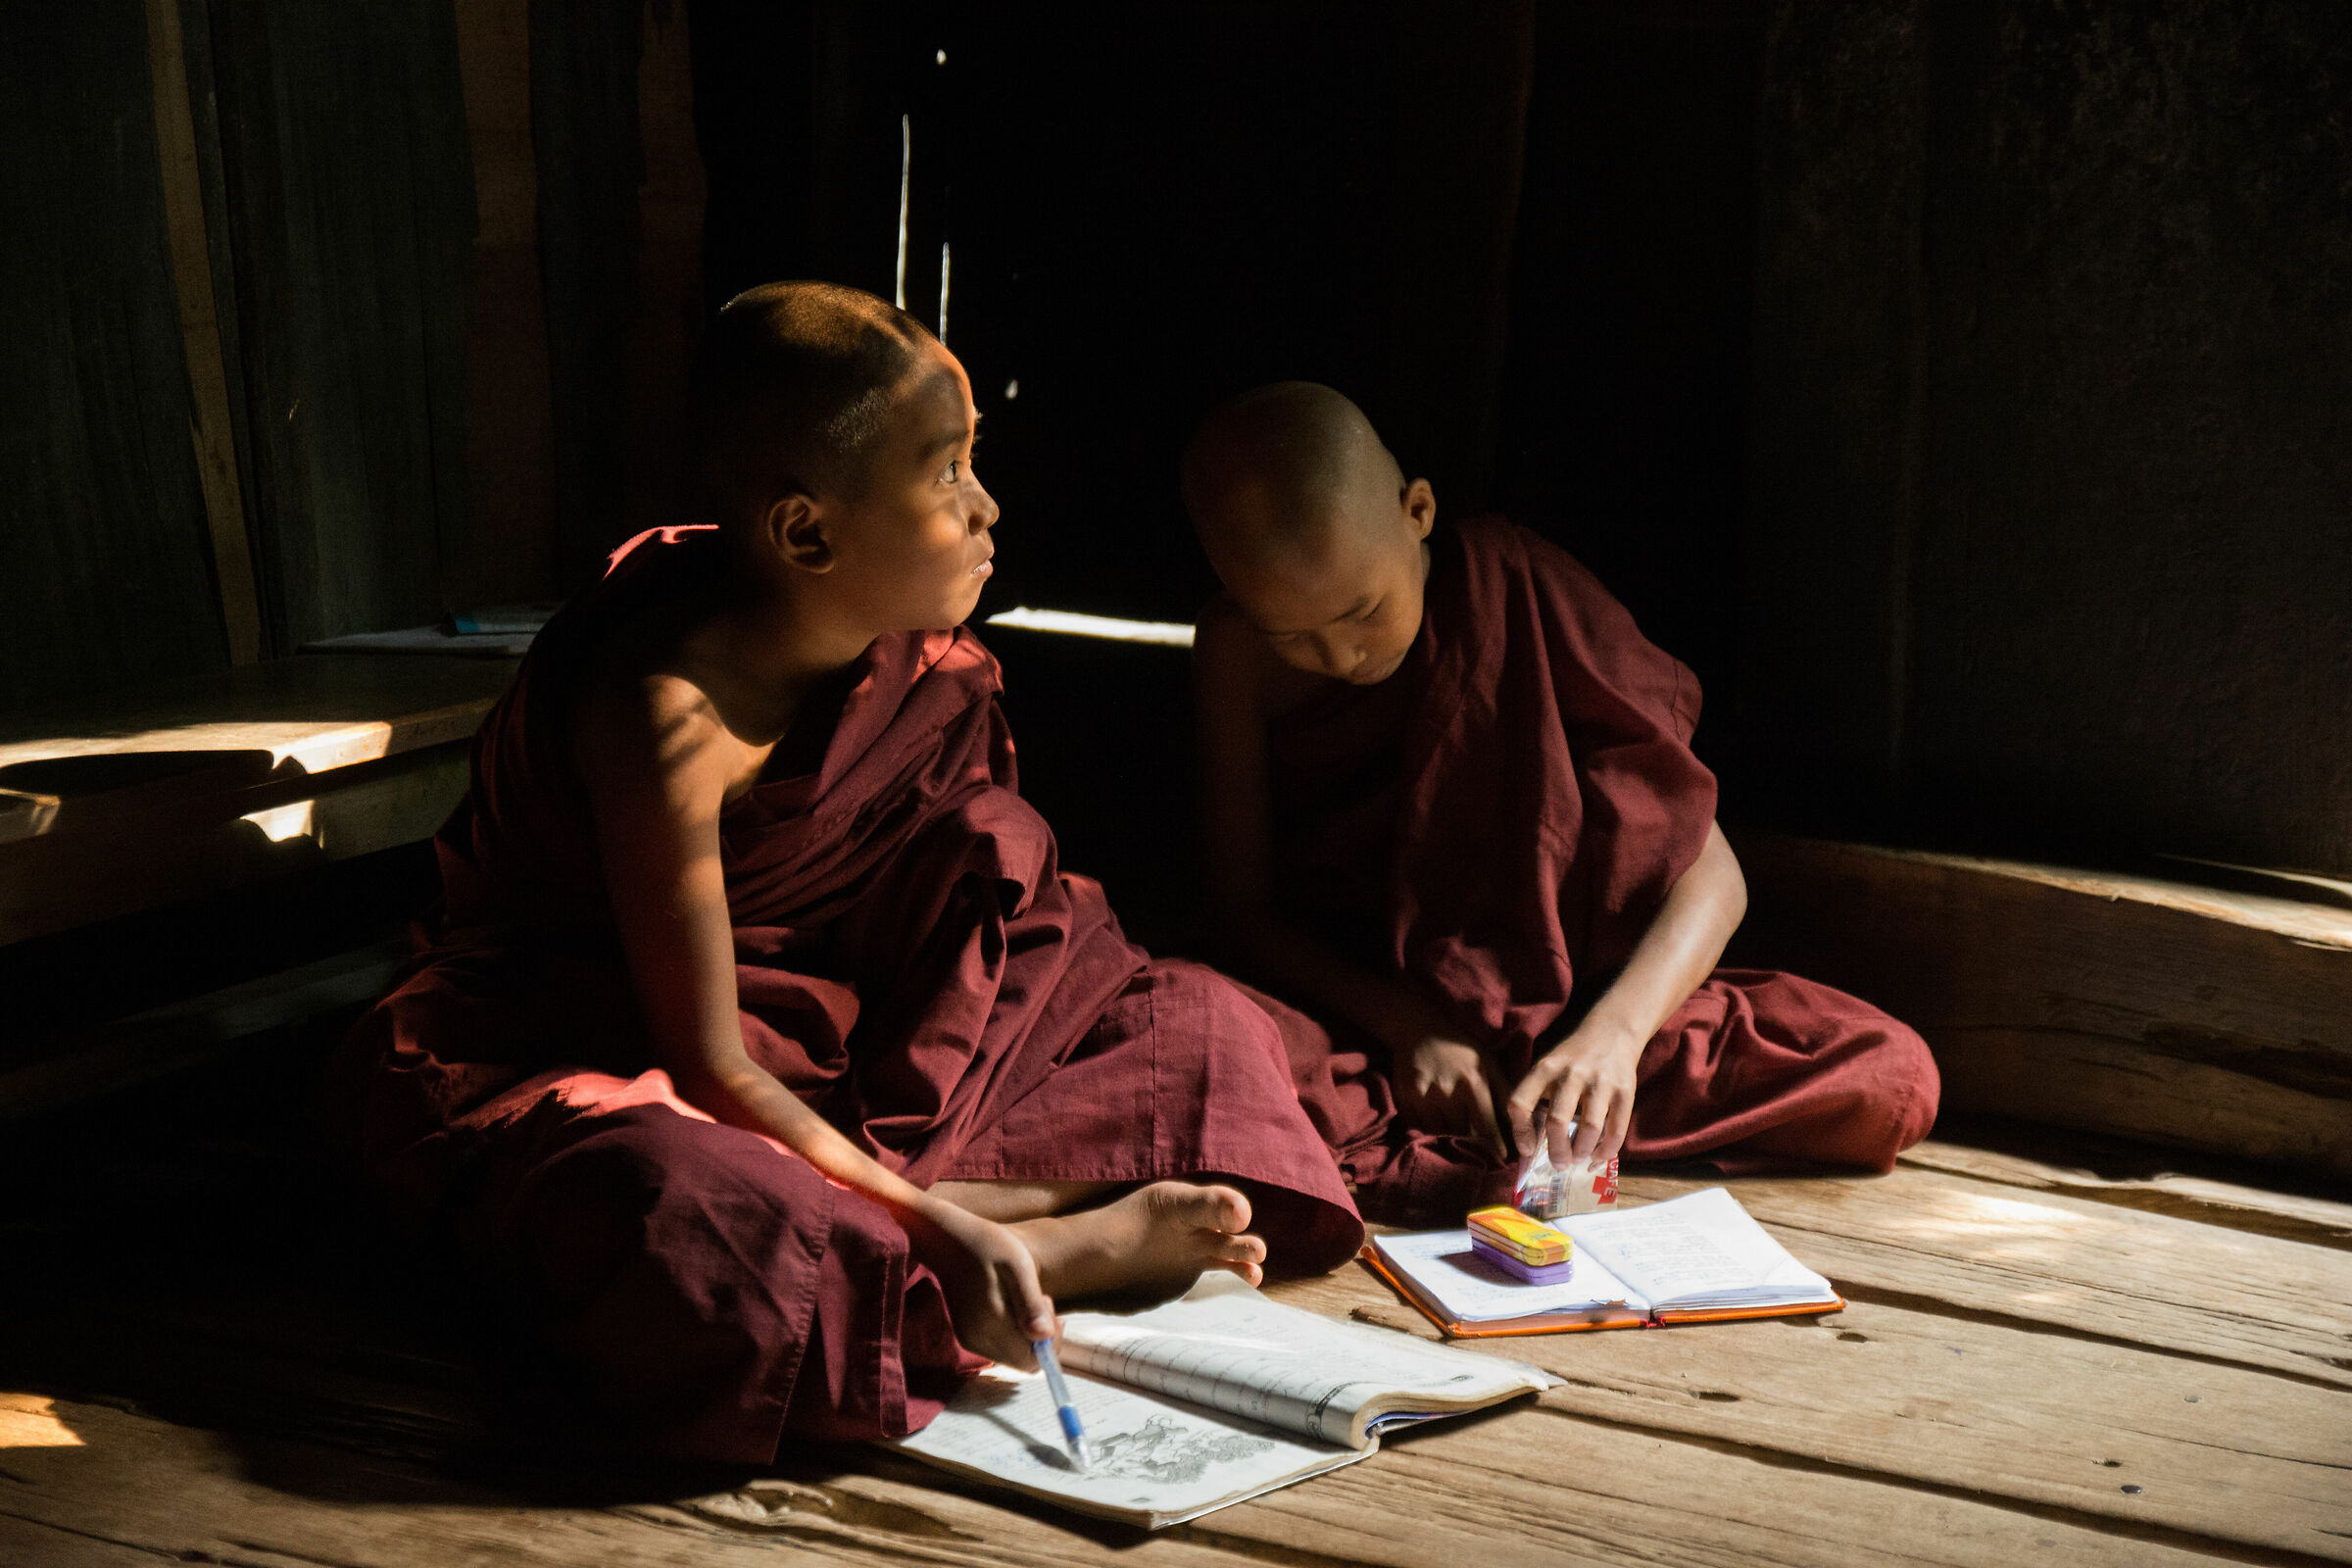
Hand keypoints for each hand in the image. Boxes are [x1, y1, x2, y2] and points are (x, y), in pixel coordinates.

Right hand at [904, 1197, 1057, 1369]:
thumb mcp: (1017, 1265)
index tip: (1048, 1306)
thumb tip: (1044, 1336)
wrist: (947, 1239)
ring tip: (1022, 1298)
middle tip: (1039, 1299)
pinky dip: (1011, 1333)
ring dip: (1026, 1335)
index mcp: (991, 1324)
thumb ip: (1030, 1303)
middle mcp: (977, 1340)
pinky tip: (1010, 1304)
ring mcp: (969, 1339)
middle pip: (1023, 1362)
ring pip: (1012, 1356)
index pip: (1032, 1361)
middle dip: (1040, 1339)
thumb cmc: (987, 1245)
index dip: (1050, 1343)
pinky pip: (999, 1348)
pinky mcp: (966, 1335)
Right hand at [1394, 1036, 1508, 1160]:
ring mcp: (1424, 1096)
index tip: (1501, 1158)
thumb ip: (1504, 1089)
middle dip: (1471, 1141)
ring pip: (1440, 1132)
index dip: (1494, 1145)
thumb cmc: (1460, 1049)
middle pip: (1462, 1132)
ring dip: (1448, 1136)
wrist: (1418, 1030)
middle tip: (1477, 1148)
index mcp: (1473, 1083)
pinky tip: (1433, 1123)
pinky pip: (1418, 1126)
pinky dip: (1426, 1129)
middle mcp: (1448, 1092)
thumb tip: (1523, 1117)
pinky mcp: (1405, 1098)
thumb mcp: (1487, 1062)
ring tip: (1453, 1135)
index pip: (1486, 1125)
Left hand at [1507, 1022, 1640, 1167]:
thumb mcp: (1548, 1067)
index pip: (1520, 1103)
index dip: (1520, 1132)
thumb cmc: (1573, 1057)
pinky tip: (1598, 1156)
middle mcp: (1571, 1074)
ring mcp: (1600, 1082)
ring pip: (1589, 1129)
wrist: (1612, 1031)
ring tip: (1578, 1159)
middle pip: (1557, 1121)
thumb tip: (1531, 1145)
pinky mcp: (1624, 1091)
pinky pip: (1616, 1129)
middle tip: (1558, 1164)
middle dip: (1557, 1151)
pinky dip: (1606, 1150)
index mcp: (1544, 1069)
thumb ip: (1537, 1097)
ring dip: (1582, 1152)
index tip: (1527, 1150)